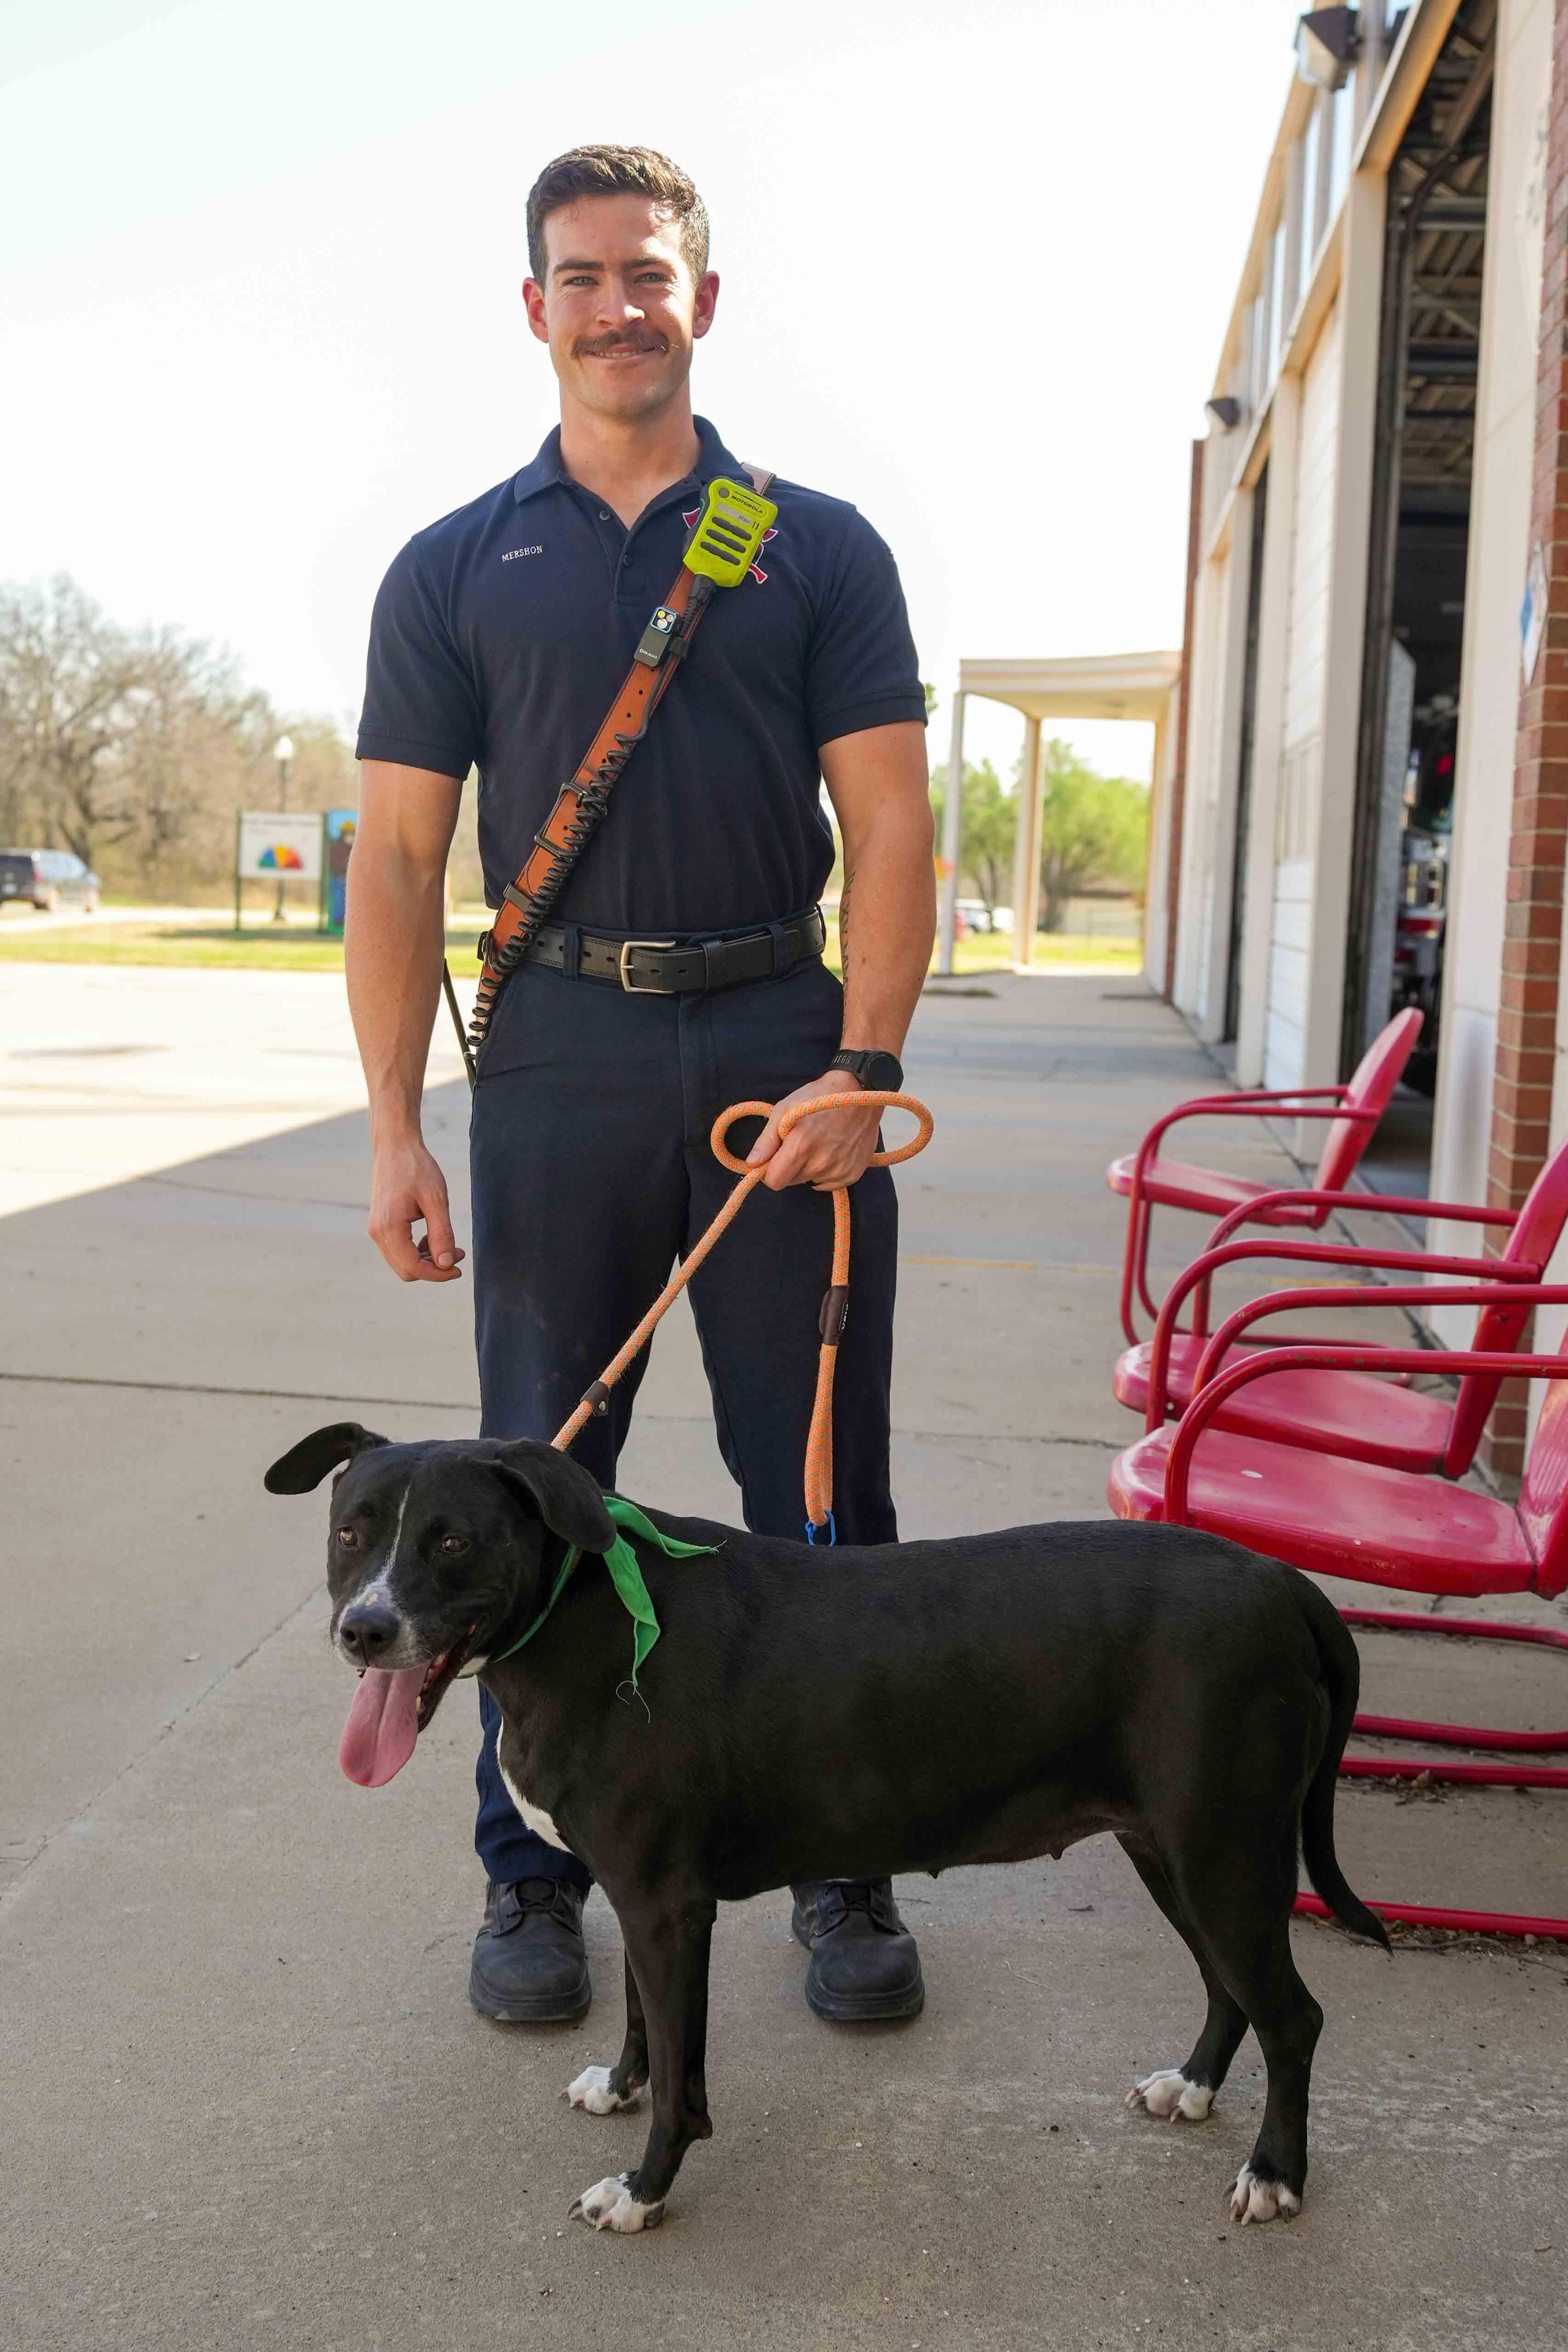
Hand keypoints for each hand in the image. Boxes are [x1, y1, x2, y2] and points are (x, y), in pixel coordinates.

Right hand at [367, 1134, 465, 1281]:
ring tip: (449, 1244)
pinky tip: (433, 1236)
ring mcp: (377, 1229)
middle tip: (458, 1253)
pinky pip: (399, 1250)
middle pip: (406, 1270)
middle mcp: (378, 1233)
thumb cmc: (416, 1167)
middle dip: (434, 1268)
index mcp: (389, 1227)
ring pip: (402, 1262)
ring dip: (427, 1260)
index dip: (438, 1274)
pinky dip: (418, 1250)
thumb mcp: (436, 1200)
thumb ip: (441, 1234)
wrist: (395, 1146)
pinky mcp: (381, 1225)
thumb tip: (446, 1264)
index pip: (413, 1267)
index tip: (460, 1269)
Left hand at [746, 1069, 882, 1191]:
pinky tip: (831, 1150)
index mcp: (801, 1146)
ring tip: (818, 1144)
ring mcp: (839, 1171)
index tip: (774, 1158)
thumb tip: (752, 1164)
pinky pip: (827, 1183)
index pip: (774, 1181)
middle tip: (799, 1143)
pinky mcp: (852, 1174)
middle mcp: (821, 1163)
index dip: (769, 1171)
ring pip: (809, 1181)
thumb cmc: (817, 1096)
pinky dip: (825, 1171)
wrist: (858, 1090)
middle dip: (789, 1167)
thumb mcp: (785, 1110)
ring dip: (808, 1168)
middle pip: (791, 1181)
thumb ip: (767, 1140)